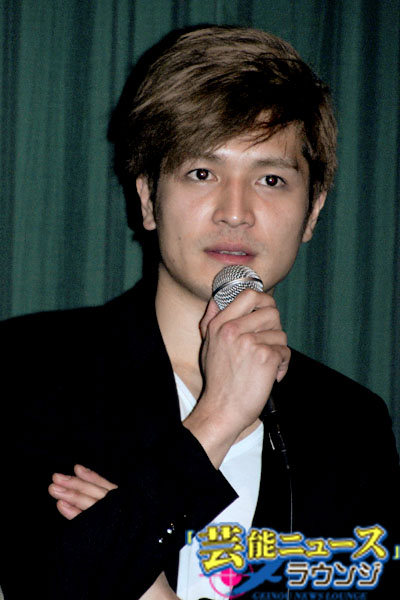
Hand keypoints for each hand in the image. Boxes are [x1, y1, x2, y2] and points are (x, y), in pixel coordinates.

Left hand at [48, 466, 178, 597]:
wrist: (150, 586)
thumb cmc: (139, 558)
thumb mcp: (128, 526)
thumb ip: (113, 512)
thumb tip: (91, 498)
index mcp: (129, 508)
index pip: (108, 489)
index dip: (92, 478)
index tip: (77, 468)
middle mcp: (125, 512)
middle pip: (97, 494)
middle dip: (76, 485)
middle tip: (57, 478)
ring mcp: (118, 523)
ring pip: (92, 504)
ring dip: (72, 495)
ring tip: (55, 489)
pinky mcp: (110, 535)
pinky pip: (90, 522)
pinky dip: (75, 514)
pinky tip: (62, 507)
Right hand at [184, 290, 289, 466]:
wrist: (222, 409)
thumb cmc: (218, 380)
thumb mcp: (207, 345)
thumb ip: (211, 320)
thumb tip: (216, 298)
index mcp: (220, 324)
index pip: (248, 295)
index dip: (263, 300)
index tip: (265, 312)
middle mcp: (233, 330)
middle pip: (271, 311)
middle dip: (275, 328)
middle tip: (267, 343)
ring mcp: (249, 342)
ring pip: (281, 333)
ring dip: (279, 349)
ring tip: (266, 364)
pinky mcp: (265, 356)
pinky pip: (285, 351)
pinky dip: (282, 365)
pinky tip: (271, 375)